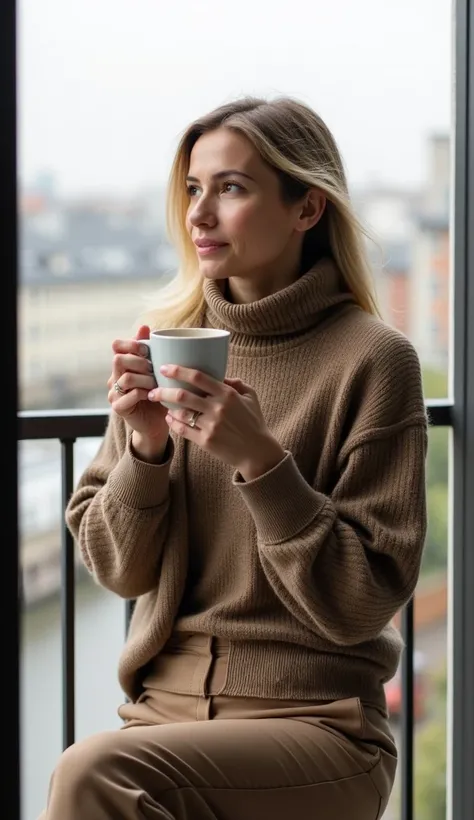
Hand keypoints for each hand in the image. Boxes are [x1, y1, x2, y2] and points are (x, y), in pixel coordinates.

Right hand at [107, 325, 168, 458]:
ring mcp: (114, 393)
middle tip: (153, 368)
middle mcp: (114, 377)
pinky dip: (144, 393)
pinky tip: (154, 395)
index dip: (131, 344)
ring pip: (125, 378)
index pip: (116, 345)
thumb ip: (149, 349)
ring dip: (145, 379)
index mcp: (122, 365)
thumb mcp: (156, 369)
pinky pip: (129, 395)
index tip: (148, 351)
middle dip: (139, 362)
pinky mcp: (119, 408)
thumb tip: (144, 325)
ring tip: (157, 383)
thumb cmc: (159, 392)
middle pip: (118, 359)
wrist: (158, 422)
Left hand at [147, 365, 285, 479]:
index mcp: (227, 394)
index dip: (177, 370)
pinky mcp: (206, 441)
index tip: (164, 368)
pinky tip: (170, 418)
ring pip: (180, 413)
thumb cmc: (254, 422)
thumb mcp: (250, 396)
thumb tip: (219, 373)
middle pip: (182, 395)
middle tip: (153, 389)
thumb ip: (235, 382)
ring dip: (167, 407)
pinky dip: (173, 423)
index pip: (198, 377)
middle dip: (163, 391)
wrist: (257, 452)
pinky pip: (183, 430)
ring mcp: (211, 426)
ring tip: (161, 403)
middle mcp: (217, 408)